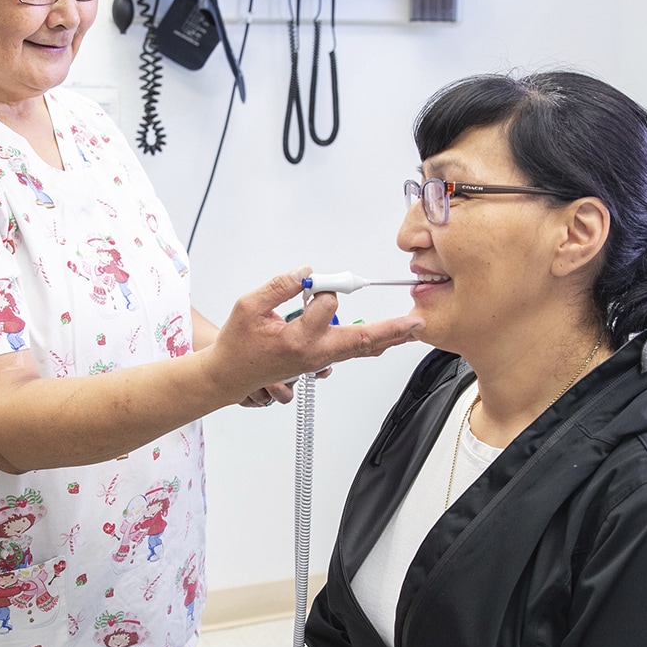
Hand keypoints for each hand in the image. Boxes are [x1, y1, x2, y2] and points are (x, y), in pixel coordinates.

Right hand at [207, 269, 420, 400]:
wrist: (230, 375)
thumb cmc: (238, 343)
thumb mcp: (248, 306)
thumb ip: (279, 286)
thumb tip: (307, 272)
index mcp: (296, 340)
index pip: (324, 306)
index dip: (321, 287)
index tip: (309, 282)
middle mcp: (313, 354)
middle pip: (361, 339)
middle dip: (390, 330)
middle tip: (416, 322)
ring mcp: (319, 361)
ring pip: (360, 348)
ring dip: (387, 337)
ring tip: (411, 329)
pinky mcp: (319, 361)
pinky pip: (352, 351)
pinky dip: (371, 343)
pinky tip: (387, 339)